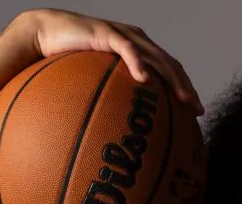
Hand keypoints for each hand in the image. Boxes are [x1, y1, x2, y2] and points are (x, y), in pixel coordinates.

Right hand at [9, 9, 203, 113]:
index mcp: (137, 52)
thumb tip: (110, 132)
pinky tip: (145, 80)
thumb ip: (106, 100)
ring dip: (172, 79)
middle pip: (170, 65)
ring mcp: (124, 36)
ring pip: (156, 57)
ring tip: (182, 98)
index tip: (194, 113)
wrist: (44, 34)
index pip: (169, 71)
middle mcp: (136, 42)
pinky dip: (137, 63)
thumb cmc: (65, 62)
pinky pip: (126, 50)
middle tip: (197, 111)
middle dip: (186, 88)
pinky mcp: (107, 33)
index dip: (184, 89)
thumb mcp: (91, 83)